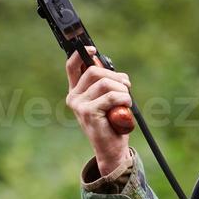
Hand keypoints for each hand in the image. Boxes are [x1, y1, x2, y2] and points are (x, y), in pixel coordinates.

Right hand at [64, 46, 131, 174]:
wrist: (112, 149)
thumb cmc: (112, 123)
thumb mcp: (108, 99)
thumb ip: (105, 82)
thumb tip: (103, 63)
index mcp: (76, 92)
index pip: (72, 67)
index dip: (81, 54)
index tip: (92, 49)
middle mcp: (74, 97)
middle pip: (95, 71)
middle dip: (116, 77)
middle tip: (126, 87)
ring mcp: (79, 105)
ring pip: (105, 83)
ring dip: (123, 90)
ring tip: (126, 102)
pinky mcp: (88, 112)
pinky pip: (112, 96)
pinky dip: (124, 99)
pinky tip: (126, 108)